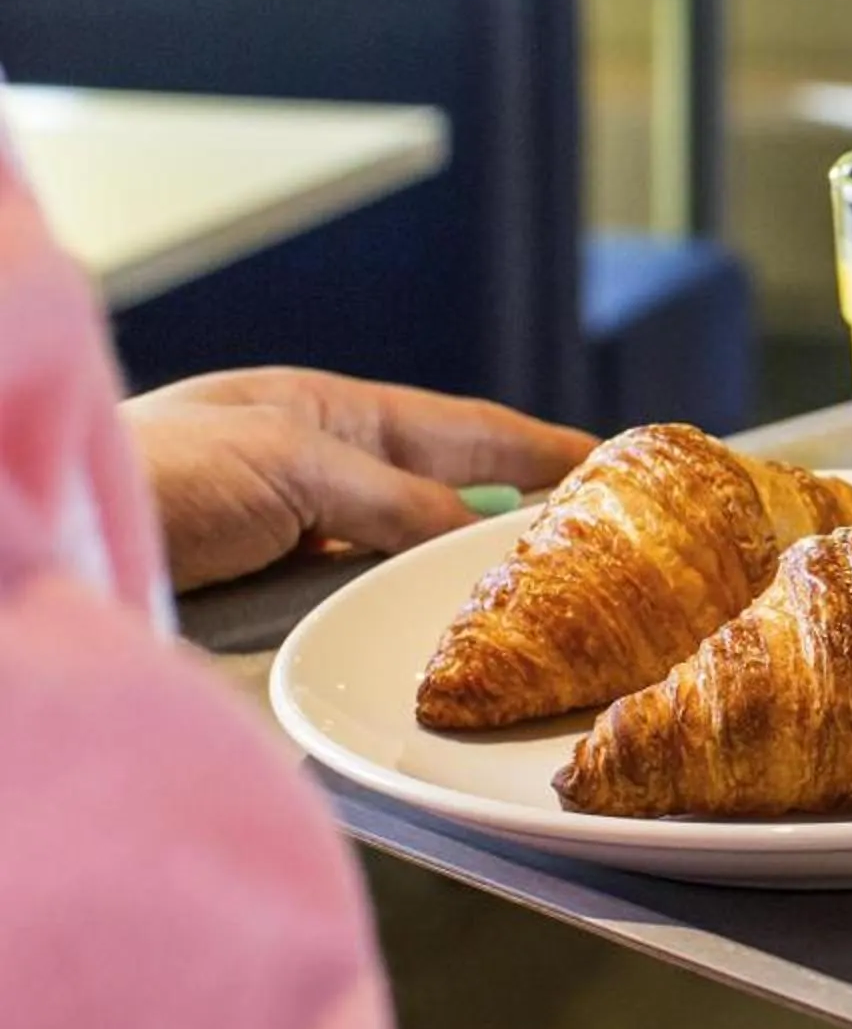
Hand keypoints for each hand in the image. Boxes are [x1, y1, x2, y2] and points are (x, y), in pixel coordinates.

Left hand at [126, 369, 592, 592]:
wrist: (50, 537)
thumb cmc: (156, 475)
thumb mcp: (290, 464)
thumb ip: (390, 493)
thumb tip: (477, 525)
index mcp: (330, 410)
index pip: (465, 427)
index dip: (543, 444)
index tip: (617, 459)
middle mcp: (322, 466)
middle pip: (450, 486)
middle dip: (525, 502)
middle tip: (611, 529)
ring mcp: (300, 530)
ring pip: (416, 544)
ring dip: (476, 562)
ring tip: (553, 582)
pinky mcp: (277, 594)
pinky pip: (373, 592)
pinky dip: (421, 601)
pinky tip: (453, 618)